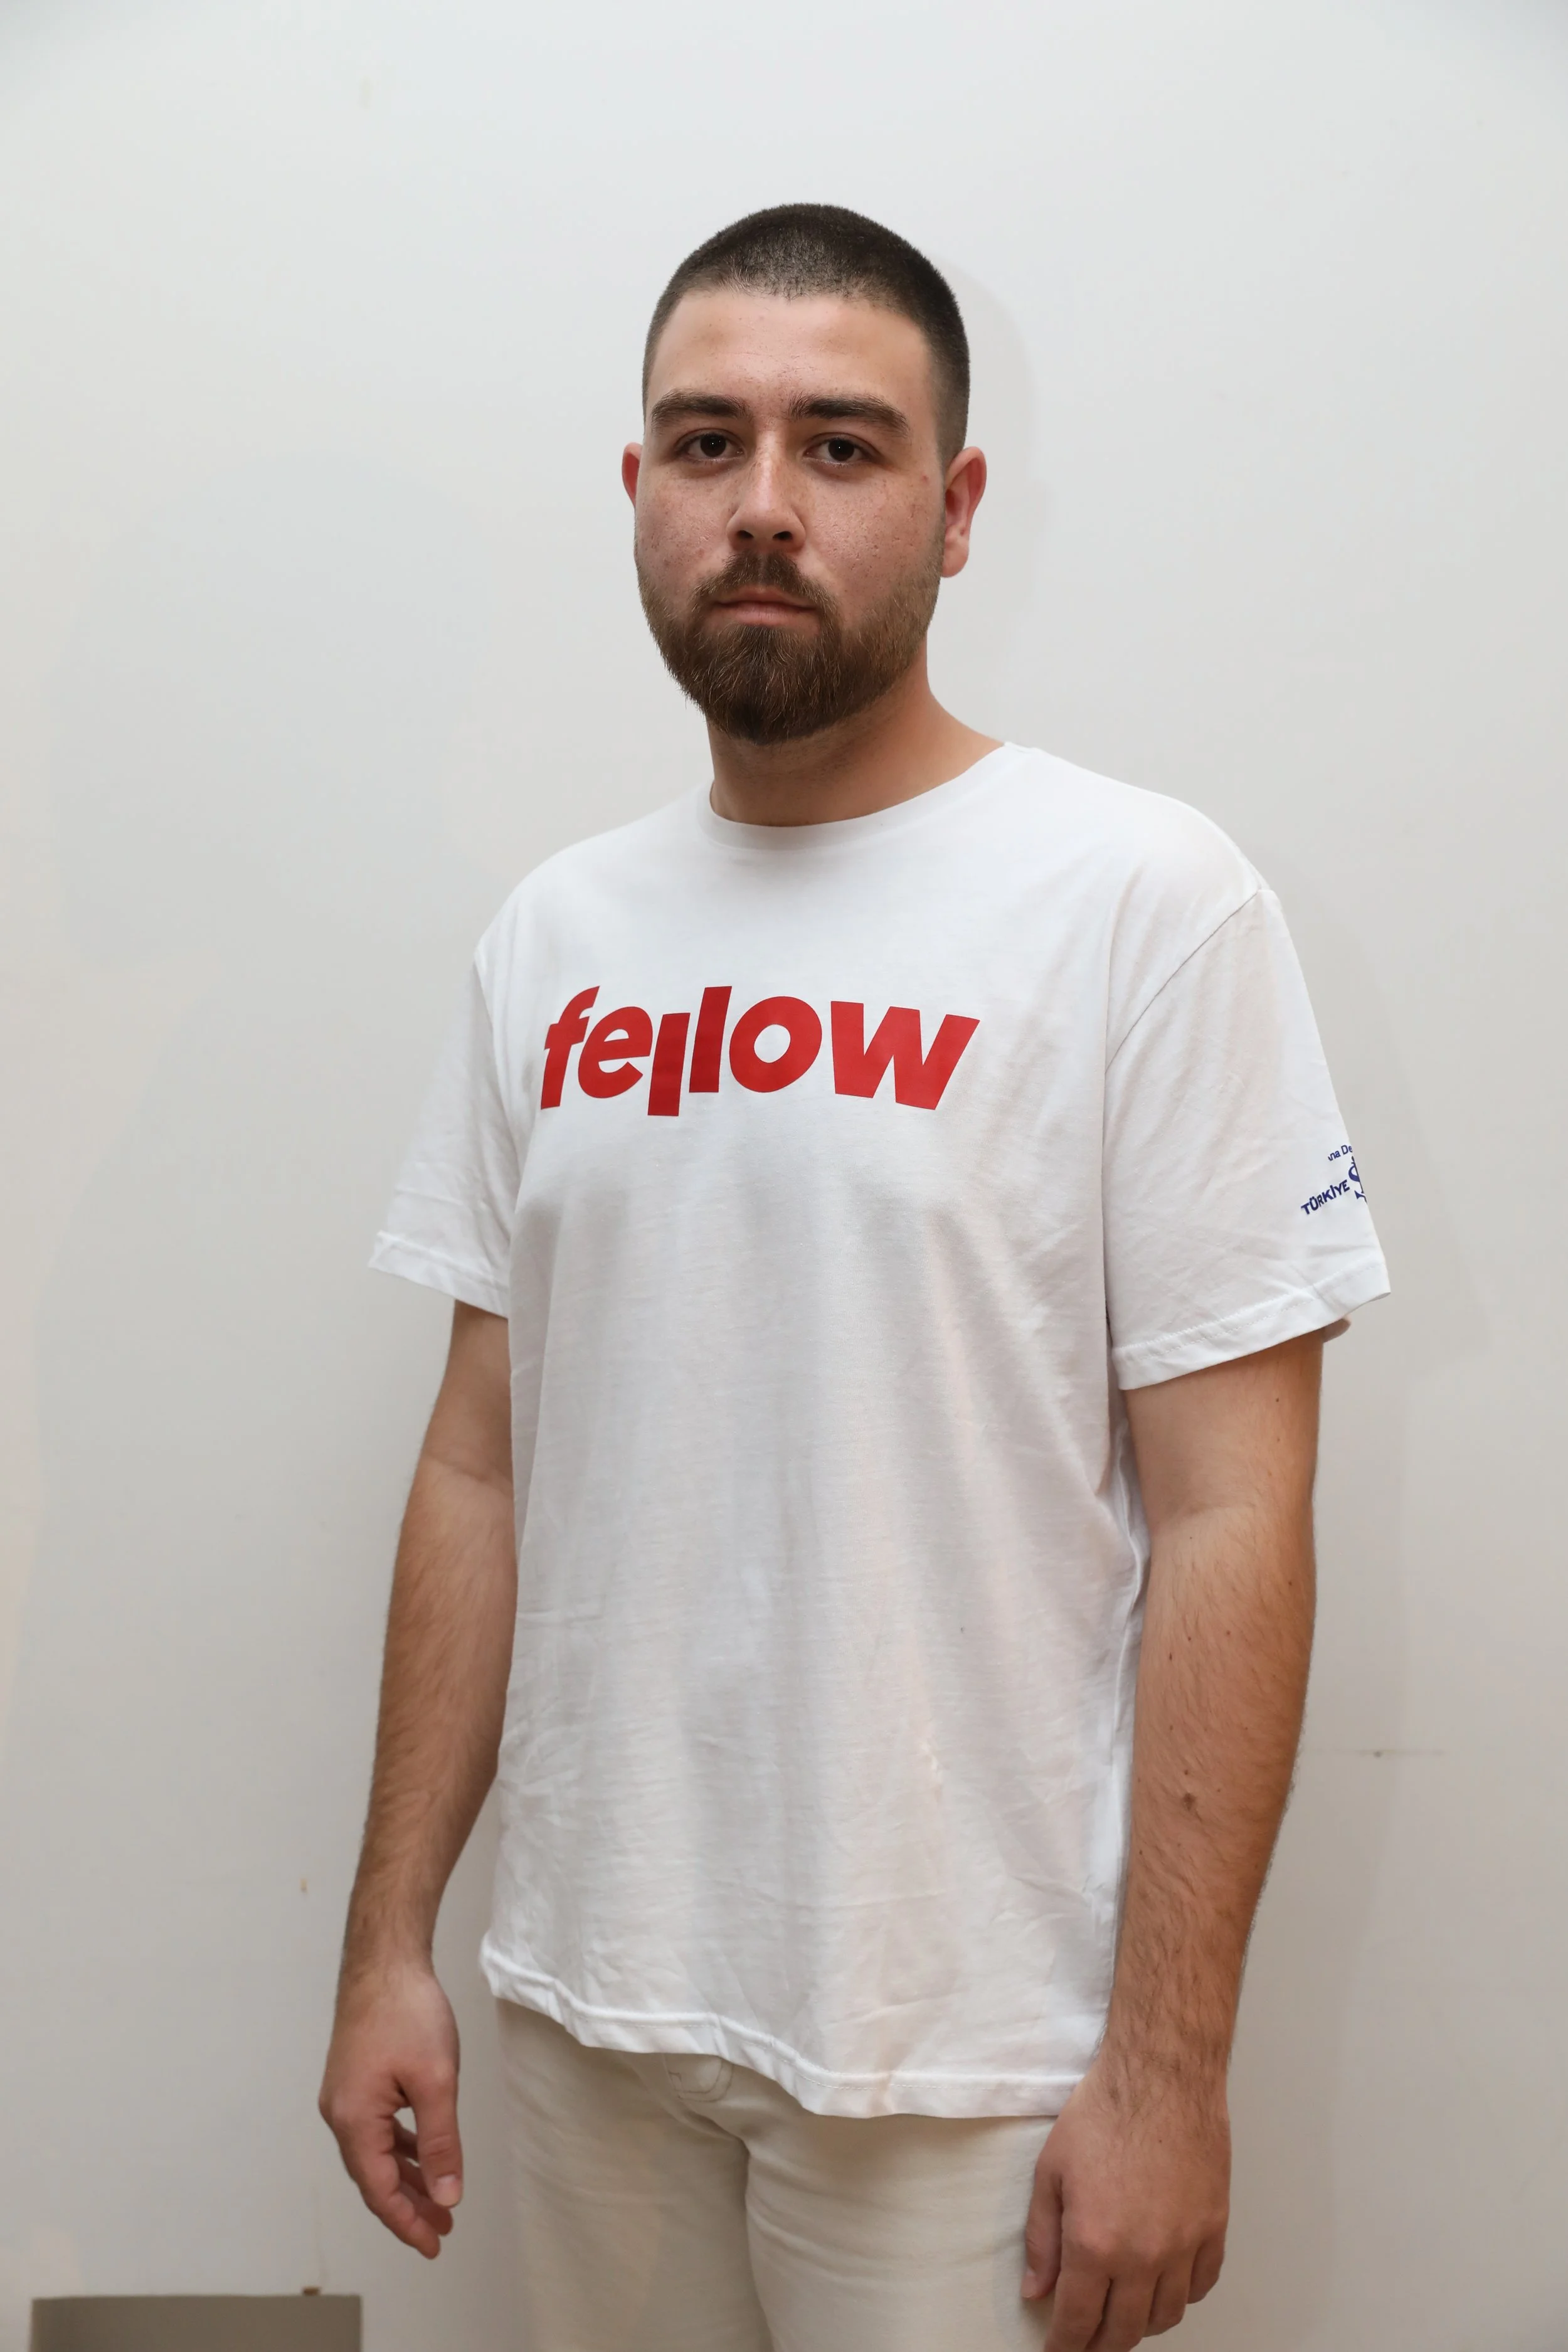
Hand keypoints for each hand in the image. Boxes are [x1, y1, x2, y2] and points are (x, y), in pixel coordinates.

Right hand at [319, 1958, 464, 2258]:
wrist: (384, 1961)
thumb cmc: (408, 2013)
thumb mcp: (435, 2081)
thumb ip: (440, 2143)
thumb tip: (446, 2195)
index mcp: (354, 2120)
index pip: (379, 2190)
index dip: (407, 2222)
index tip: (435, 2244)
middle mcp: (340, 2114)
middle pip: (375, 2177)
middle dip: (409, 2206)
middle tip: (443, 2231)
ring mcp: (345, 2097)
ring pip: (377, 2153)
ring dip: (407, 2177)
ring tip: (439, 2201)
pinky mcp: (356, 2081)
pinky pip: (378, 2128)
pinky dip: (400, 2147)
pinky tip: (422, 2153)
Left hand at [1022, 2049, 1229, 2347]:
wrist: (1160, 2075)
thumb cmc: (1103, 2112)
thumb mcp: (1051, 2172)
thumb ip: (1041, 2238)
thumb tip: (1037, 2290)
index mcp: (1095, 2243)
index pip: (1078, 2321)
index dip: (1065, 2345)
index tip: (1057, 2351)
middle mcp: (1143, 2255)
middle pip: (1124, 2330)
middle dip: (1099, 2344)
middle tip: (1086, 2340)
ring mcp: (1184, 2245)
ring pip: (1166, 2316)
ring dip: (1141, 2324)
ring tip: (1122, 2314)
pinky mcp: (1213, 2227)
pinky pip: (1201, 2285)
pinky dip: (1181, 2296)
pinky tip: (1163, 2286)